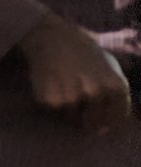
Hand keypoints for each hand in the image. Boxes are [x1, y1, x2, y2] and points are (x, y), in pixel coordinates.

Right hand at [18, 13, 130, 132]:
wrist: (54, 38)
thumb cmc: (85, 54)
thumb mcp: (110, 70)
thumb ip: (114, 95)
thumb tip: (105, 129)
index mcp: (116, 87)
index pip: (116, 119)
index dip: (107, 120)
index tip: (99, 115)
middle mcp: (96, 94)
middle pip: (93, 123)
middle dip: (86, 117)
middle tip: (78, 100)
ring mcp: (72, 98)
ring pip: (71, 119)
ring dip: (67, 110)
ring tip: (64, 90)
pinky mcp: (50, 101)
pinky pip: (53, 112)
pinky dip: (51, 104)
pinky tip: (52, 87)